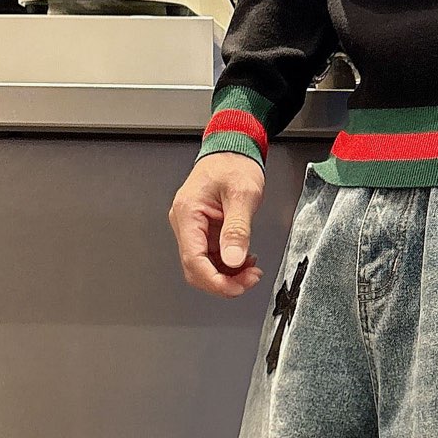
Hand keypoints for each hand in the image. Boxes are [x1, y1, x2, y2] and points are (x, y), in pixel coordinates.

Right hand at [169, 153, 265, 296]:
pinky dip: (229, 265)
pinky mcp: (204, 231)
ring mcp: (194, 228)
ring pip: (205, 266)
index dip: (214, 280)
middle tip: (249, 280)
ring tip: (252, 271)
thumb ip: (237, 230)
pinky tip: (246, 261)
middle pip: (196, 268)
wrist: (233, 150)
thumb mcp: (242, 195)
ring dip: (228, 275)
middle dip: (223, 281)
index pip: (193, 259)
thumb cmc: (234, 164)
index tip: (237, 287)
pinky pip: (212, 257)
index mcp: (188, 213)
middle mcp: (185, 223)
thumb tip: (233, 260)